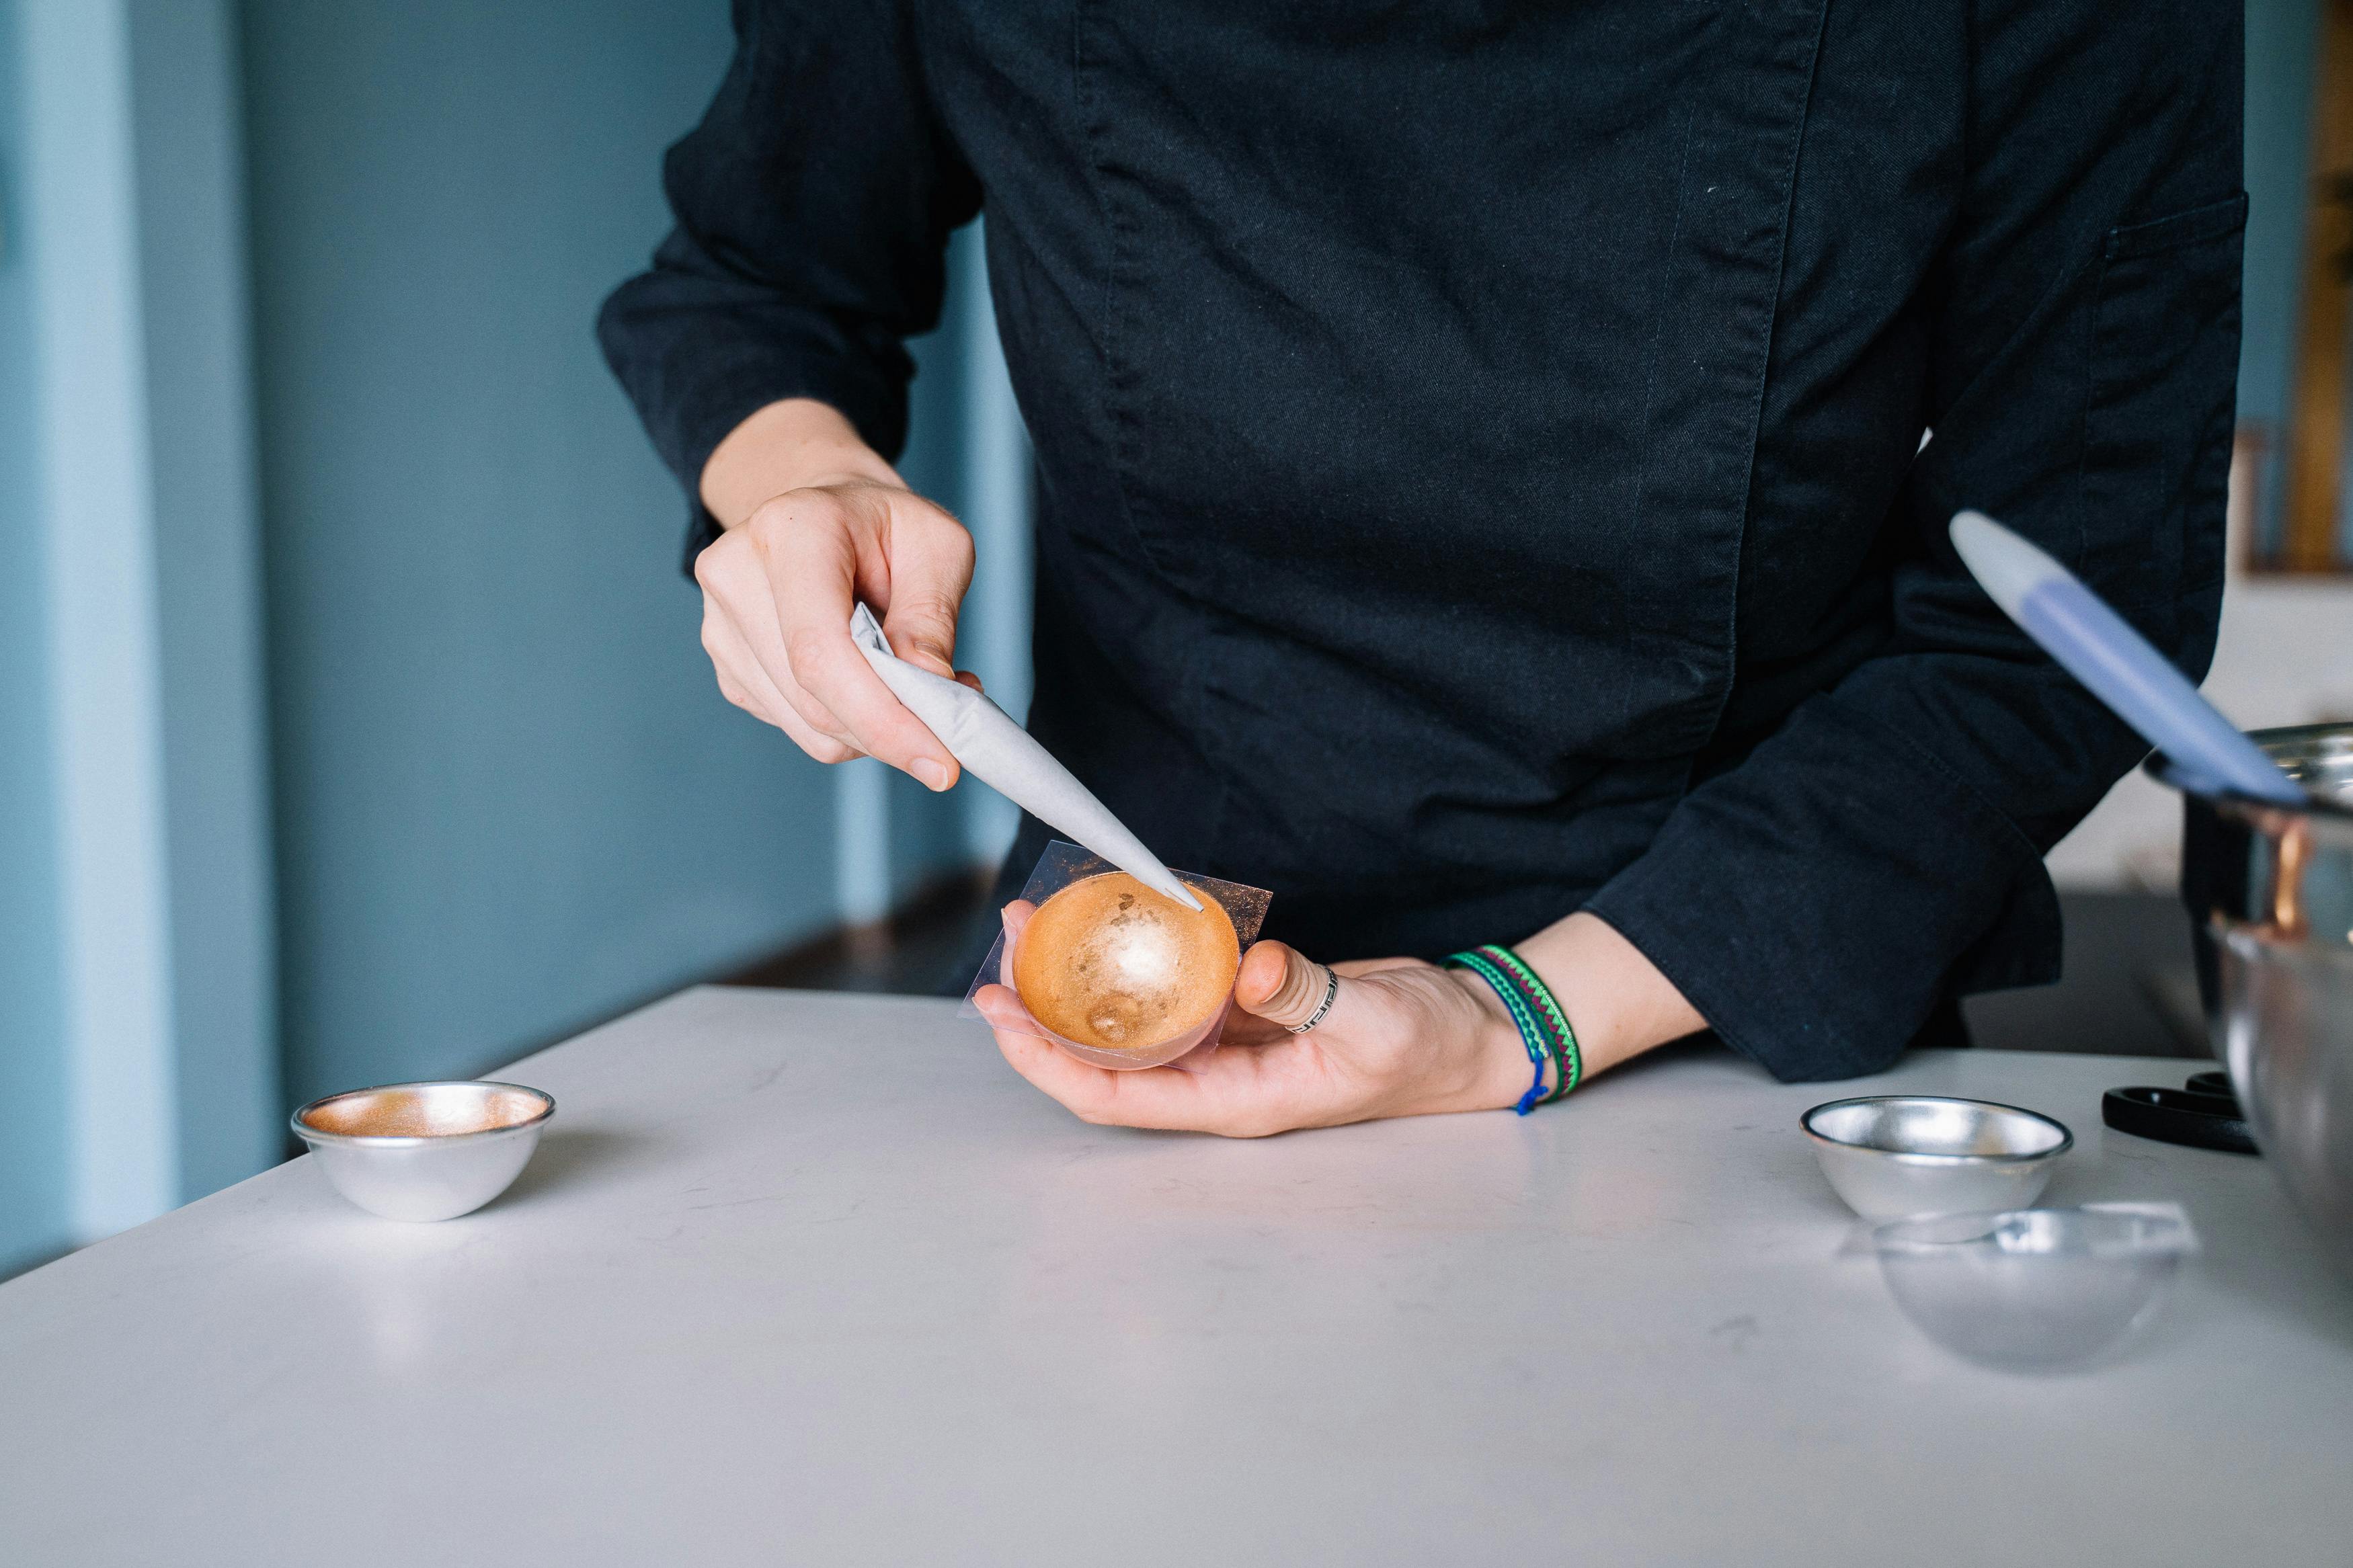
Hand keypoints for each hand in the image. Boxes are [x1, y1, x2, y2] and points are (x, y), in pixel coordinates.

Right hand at [693, 398, 976, 787]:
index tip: (941, 762)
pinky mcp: (728, 664)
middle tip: (954, 720)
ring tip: (915, 685)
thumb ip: (932, 618)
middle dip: (892, 730)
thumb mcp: (938, 545)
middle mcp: (736, 575)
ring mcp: (721, 624)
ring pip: (807, 726)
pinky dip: (848, 724)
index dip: (882, 718)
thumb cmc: (886, 525)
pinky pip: (797, 726)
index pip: (821, 651)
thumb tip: (928, 693)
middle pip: (813, 698)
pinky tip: (871, 684)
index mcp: (791, 530)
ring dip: (874, 728)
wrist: (826, 510)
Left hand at [974, 900, 1538, 1135]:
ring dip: (1080, 982)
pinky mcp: (1243, 1008)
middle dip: (1046, 1017)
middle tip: (1000, 961)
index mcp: (1238, 1101)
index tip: (1008, 1025)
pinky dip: (1134, 959)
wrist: (1465, 1035)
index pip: (1120, 1097)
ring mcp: (1228, 1045)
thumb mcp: (1373, 1021)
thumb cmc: (1426, 1048)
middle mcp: (1219, 1079)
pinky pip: (1173, 987)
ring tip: (1033, 928)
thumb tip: (1243, 970)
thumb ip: (1305, 993)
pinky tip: (1106, 922)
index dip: (1055, 1065)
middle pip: (1107, 1059)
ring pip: (1133, 1022)